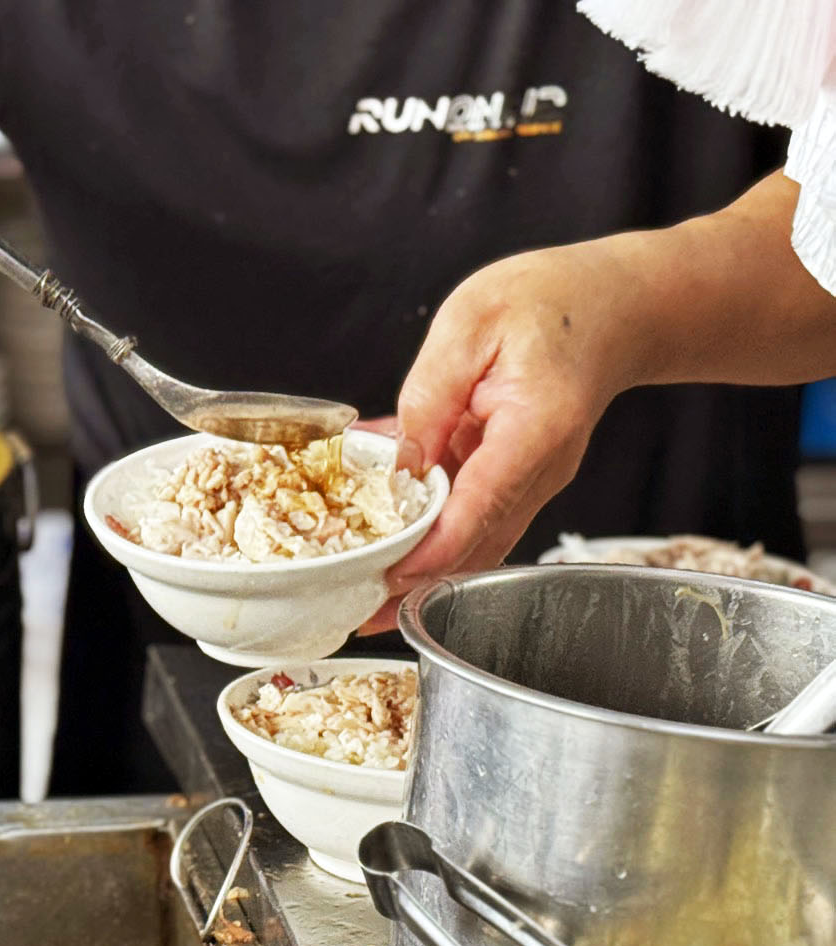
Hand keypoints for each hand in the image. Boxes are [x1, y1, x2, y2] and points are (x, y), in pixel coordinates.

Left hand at [357, 241, 646, 633]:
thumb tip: (398, 464)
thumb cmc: (548, 303)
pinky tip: (386, 549)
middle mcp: (542, 468)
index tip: (390, 581)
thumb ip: (429, 397)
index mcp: (535, 429)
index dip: (433, 552)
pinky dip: (433, 539)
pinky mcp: (519, 480)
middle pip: (478, 543)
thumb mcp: (469, 326)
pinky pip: (474, 518)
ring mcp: (535, 480)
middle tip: (362, 616)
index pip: (480, 507)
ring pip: (476, 542)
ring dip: (423, 575)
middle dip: (418, 585)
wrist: (609, 306)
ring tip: (366, 605)